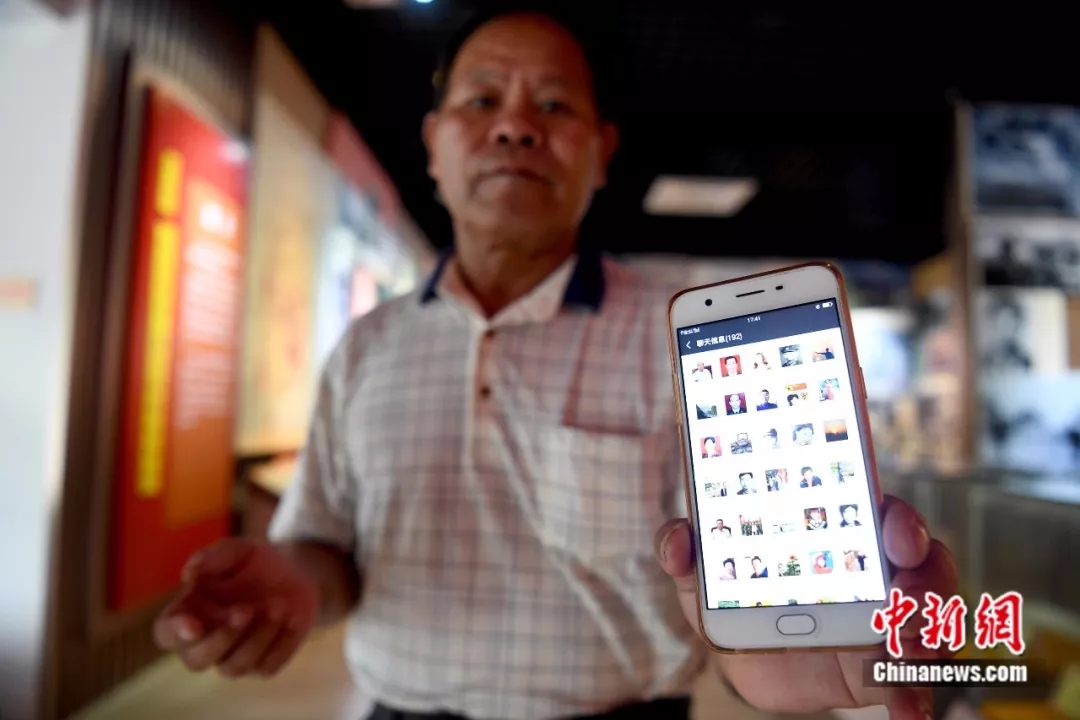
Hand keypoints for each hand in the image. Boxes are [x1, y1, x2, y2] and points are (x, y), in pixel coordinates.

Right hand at [153, 538, 318, 677]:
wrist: (294, 574)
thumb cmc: (254, 563)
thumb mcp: (237, 551)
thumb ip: (214, 557)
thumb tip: (189, 572)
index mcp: (187, 612)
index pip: (167, 632)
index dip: (176, 632)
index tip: (195, 625)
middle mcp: (204, 641)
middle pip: (196, 660)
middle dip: (222, 638)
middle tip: (247, 609)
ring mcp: (232, 657)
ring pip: (233, 667)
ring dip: (257, 638)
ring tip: (279, 605)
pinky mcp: (262, 664)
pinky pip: (267, 666)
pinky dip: (281, 642)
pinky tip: (291, 617)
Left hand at [657, 495, 956, 719]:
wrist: (745, 657)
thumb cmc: (739, 593)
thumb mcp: (708, 570)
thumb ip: (689, 549)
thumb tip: (678, 540)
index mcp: (837, 531)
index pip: (879, 511)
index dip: (896, 518)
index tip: (892, 529)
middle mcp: (874, 569)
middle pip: (921, 560)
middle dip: (923, 571)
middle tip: (904, 588)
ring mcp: (887, 620)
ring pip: (928, 617)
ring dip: (926, 628)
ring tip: (905, 646)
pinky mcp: (884, 668)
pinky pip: (912, 681)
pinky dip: (915, 695)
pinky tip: (908, 709)